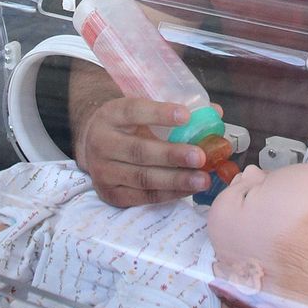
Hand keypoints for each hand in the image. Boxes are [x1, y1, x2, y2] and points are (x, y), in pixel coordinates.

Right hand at [75, 95, 206, 206]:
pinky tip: (188, 190)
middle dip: (172, 156)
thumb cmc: (127, 126)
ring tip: (202, 179)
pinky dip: (169, 194)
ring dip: (176, 180)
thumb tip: (215, 113)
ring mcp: (103, 171)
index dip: (160, 113)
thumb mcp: (141, 111)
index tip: (187, 116)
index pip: (134, 111)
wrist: (92, 145)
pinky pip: (143, 197)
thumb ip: (174, 111)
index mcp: (111, 115)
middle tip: (201, 157)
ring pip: (142, 178)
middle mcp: (101, 143)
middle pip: (139, 151)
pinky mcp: (110, 194)